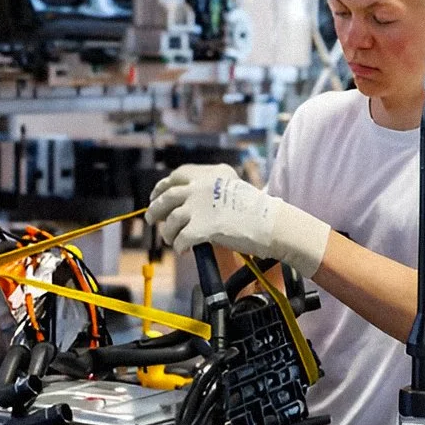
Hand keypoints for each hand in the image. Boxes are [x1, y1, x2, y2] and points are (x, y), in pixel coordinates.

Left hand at [145, 164, 329, 277]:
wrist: (272, 224)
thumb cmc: (258, 210)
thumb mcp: (233, 187)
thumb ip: (212, 189)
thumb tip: (190, 202)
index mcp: (210, 174)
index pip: (177, 176)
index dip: (162, 186)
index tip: (156, 195)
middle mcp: (201, 186)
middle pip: (167, 196)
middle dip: (155, 209)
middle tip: (152, 219)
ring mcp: (200, 206)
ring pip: (171, 220)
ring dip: (168, 232)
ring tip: (171, 240)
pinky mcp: (202, 228)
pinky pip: (181, 239)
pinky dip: (179, 246)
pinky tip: (183, 250)